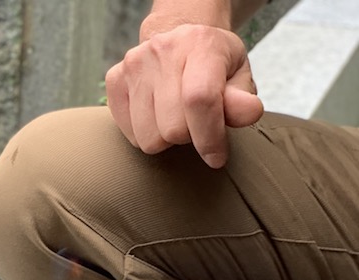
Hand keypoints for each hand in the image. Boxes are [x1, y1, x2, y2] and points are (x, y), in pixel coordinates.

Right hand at [105, 24, 262, 167]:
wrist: (179, 38)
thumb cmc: (213, 65)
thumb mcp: (237, 75)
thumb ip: (242, 98)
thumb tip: (250, 112)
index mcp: (200, 44)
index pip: (199, 100)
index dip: (208, 137)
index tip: (216, 157)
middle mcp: (162, 49)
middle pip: (172, 128)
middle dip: (187, 137)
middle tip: (194, 124)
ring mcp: (134, 64)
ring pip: (148, 138)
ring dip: (165, 138)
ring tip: (174, 119)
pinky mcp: (114, 79)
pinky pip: (128, 133)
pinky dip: (144, 134)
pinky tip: (155, 116)